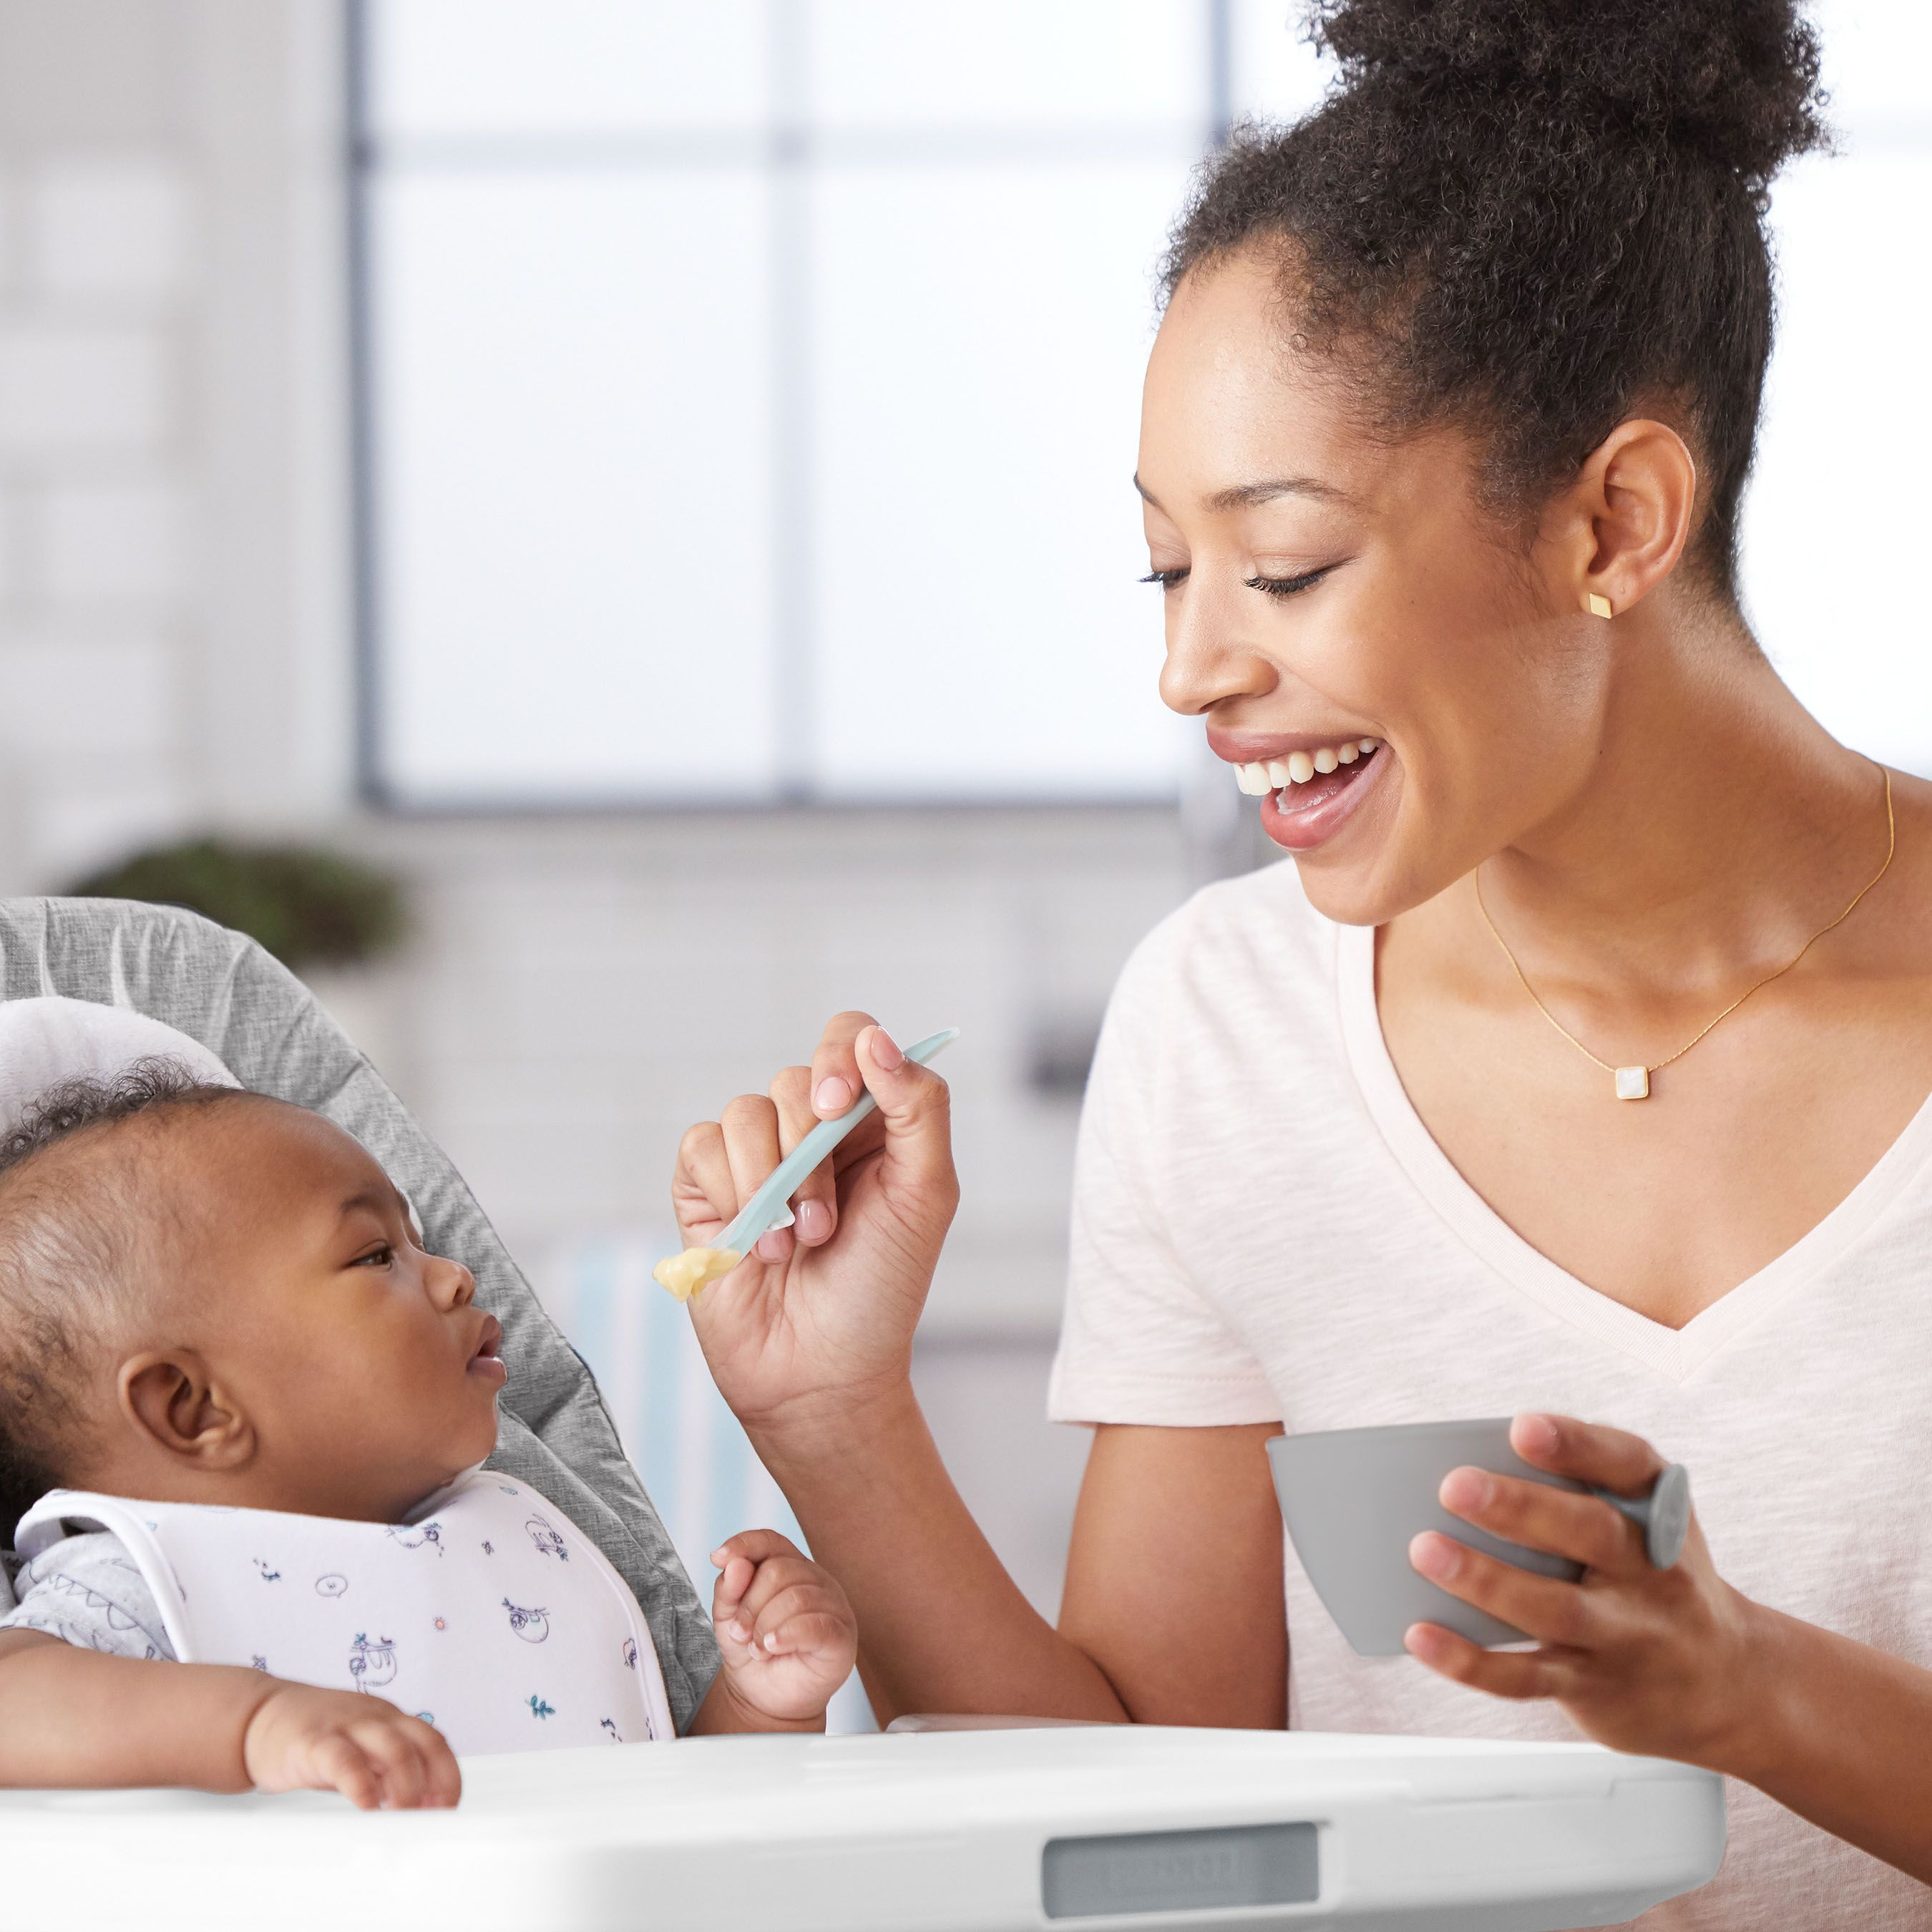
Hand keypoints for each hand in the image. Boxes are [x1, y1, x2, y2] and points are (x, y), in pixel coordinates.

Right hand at [242, 1681, 460, 1809]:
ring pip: (393, 1749)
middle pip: (422, 1743)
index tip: (446, 1808)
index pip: (433, 1741)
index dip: (447, 1775)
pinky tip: (368, 1808)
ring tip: (405, 1818)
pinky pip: (345, 1761)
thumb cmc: (314, 1738)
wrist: (259, 1715)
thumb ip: (386, 1771)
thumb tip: (417, 1807)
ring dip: (407, 1787)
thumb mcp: (358, 1748)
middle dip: (434, 1783)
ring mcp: (346, 1726)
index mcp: (390, 1719)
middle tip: (429, 1818)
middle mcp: (375, 1718)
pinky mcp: (314, 1741)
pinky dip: (363, 1786)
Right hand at [670, 1012, 958, 1433]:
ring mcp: (754, 1157)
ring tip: (794, 1244)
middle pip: (796, 1079)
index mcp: (869, 1122)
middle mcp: (809, 1130)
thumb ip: (918, 1107)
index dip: (841, 1055)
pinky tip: (754, 1246)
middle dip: (813, 1154)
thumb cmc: (882, 1287)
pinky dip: (730, 1194)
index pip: (850, 1037)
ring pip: (745, 1112)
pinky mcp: (705, 1188)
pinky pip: (700, 1147)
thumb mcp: (926, 1194)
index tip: (841, 1106)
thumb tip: (876, 1039)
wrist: (822, 1372)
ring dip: (773, 1185)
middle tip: (826, 1223)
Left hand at [709, 1529, 858, 1727]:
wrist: (767, 1700)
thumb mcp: (728, 1618)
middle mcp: (815, 1580)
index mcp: (790, 1568)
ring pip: (796, 1597)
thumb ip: (729, 1589)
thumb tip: (734, 1564)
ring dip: (765, 1627)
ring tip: (758, 1649)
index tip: (718, 1558)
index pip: (770, 1541)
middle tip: (741, 1634)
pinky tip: (773, 1646)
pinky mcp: (842, 1636)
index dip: (744, 1544)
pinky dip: (787, 1635)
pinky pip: (816, 1625)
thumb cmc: (753, 1653)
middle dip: (749, 1605)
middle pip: (778, 1570)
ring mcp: (833, 1605)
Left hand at [1402, 1412, 1765, 1767]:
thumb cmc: (1651, 1578)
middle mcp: (1654, 1573)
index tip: (1522, 1428)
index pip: (1630, 1465)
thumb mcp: (1643, 1526)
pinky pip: (1528, 1678)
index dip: (1577, 1444)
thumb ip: (1577, 1491)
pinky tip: (1420, 1635)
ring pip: (1557, 1609)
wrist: (1727, 1685)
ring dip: (1486, 1580)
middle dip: (1522, 1509)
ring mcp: (1626, 1635)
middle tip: (1453, 1486)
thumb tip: (1468, 1479)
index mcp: (1660, 1513)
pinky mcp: (1594, 1688)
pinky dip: (1470, 1660)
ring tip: (1423, 1550)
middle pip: (1592, 1534)